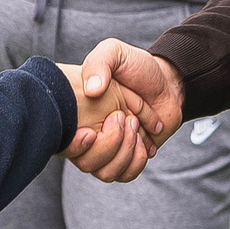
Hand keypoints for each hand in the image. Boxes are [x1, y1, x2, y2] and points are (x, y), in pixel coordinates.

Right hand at [63, 39, 184, 180]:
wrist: (167, 82)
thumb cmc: (136, 67)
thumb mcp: (114, 53)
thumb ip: (99, 63)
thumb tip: (91, 91)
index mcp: (75, 115)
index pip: (62, 143)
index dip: (74, 146)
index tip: (90, 133)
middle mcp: (86, 136)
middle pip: (85, 164)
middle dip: (110, 143)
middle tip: (124, 117)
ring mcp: (107, 151)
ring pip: (106, 173)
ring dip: (126, 150)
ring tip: (136, 125)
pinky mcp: (127, 159)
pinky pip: (126, 175)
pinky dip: (137, 159)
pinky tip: (144, 139)